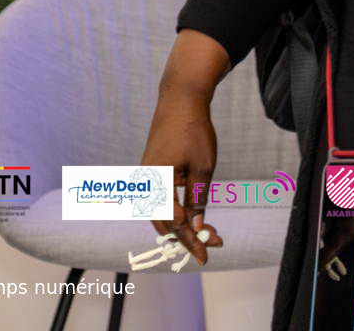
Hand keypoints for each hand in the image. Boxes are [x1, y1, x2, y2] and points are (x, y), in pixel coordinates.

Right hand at [140, 93, 222, 265]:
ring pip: (159, 214)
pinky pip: (160, 201)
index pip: (172, 221)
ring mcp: (146, 180)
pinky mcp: (152, 175)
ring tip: (203, 237)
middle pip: (162, 222)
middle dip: (185, 237)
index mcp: (155, 182)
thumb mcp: (203, 166)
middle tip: (208, 247)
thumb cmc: (193, 131)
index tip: (207, 251)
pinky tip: (191, 218)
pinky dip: (175, 212)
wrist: (180, 102)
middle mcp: (145, 184)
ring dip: (180, 227)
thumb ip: (198, 197)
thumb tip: (199, 226)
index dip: (191, 238)